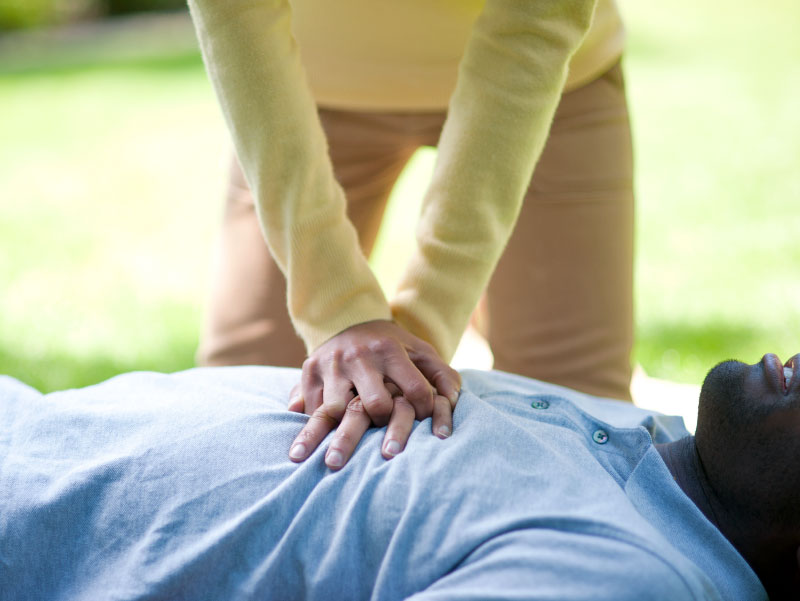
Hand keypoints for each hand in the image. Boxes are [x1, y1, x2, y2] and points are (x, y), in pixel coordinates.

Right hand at [286, 320, 460, 468]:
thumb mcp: (420, 351)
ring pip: (334, 410)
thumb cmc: (391, 345)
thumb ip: (443, 376)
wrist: (347, 320)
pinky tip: (317, 440)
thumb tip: (453, 403)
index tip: (424, 422)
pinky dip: (314, 426)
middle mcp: (359, 357)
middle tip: (386, 437)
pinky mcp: (308, 372)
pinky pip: (309, 407)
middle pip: (374, 405)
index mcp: (390, 351)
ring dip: (340, 433)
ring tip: (342, 453)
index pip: (415, 390)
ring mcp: (331, 365)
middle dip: (383, 425)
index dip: (424, 412)